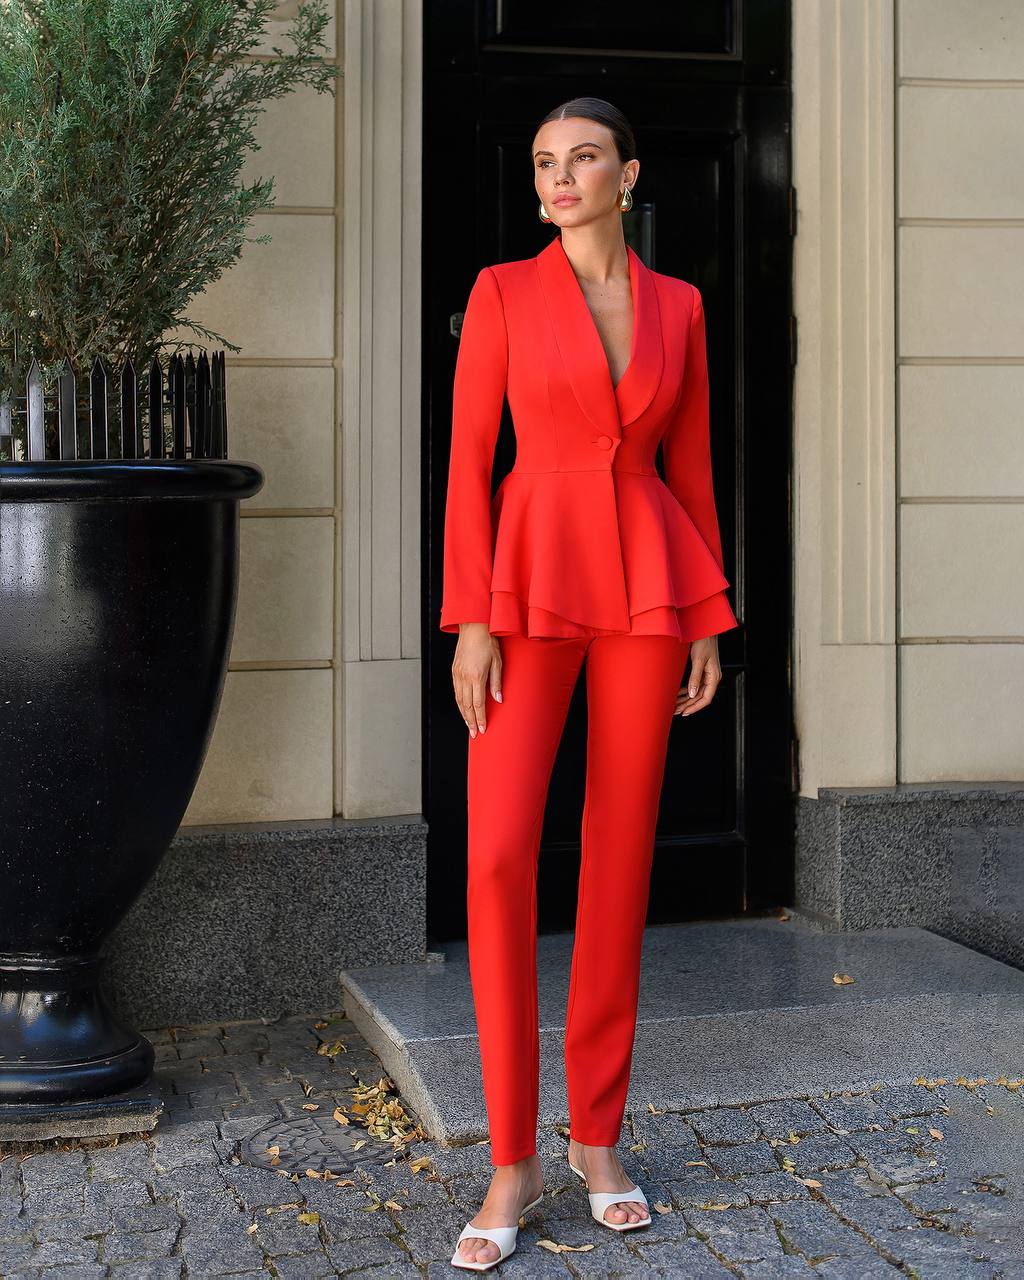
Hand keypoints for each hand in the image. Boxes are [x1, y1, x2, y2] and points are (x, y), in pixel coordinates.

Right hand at [452, 623, 502, 737]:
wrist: (473, 627)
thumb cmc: (488, 642)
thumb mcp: (498, 662)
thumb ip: (497, 683)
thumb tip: (499, 699)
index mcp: (476, 676)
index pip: (478, 704)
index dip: (480, 718)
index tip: (482, 729)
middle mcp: (464, 677)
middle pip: (466, 706)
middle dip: (470, 721)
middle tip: (474, 733)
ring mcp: (457, 674)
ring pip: (459, 700)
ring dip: (464, 714)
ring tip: (468, 725)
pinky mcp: (454, 670)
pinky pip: (456, 691)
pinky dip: (459, 703)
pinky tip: (463, 709)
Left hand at [675, 635, 721, 716]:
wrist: (706, 629)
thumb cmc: (704, 641)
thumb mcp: (698, 660)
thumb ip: (695, 678)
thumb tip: (692, 694)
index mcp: (714, 677)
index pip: (706, 698)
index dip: (695, 707)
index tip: (684, 712)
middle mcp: (712, 678)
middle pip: (700, 697)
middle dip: (688, 705)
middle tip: (675, 711)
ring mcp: (708, 675)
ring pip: (697, 692)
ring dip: (686, 699)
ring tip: (675, 705)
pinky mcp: (703, 671)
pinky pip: (695, 685)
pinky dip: (687, 691)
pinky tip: (679, 694)